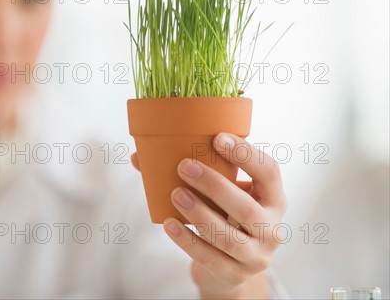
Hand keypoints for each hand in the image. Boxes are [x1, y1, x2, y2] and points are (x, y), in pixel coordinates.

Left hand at [130, 133, 286, 298]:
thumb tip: (139, 156)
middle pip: (246, 208)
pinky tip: (170, 224)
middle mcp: (271, 228)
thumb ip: (195, 171)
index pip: (269, 171)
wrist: (231, 265)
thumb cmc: (224, 216)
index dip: (246, 154)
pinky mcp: (234, 274)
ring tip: (175, 194)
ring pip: (228, 237)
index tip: (217, 138)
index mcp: (273, 198)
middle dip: (214, 186)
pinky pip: (210, 258)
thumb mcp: (223, 193)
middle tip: (184, 166)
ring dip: (199, 213)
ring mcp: (256, 256)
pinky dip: (188, 241)